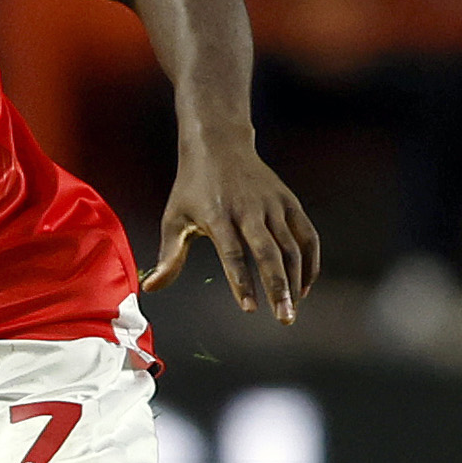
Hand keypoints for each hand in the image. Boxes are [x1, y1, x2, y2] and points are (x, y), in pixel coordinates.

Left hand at [146, 140, 321, 323]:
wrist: (219, 145)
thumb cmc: (193, 187)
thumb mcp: (174, 218)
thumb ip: (168, 256)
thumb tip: (150, 289)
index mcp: (218, 216)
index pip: (233, 254)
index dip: (242, 282)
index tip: (250, 308)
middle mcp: (249, 210)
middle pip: (269, 253)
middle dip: (279, 288)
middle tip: (284, 317)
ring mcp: (273, 205)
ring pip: (292, 247)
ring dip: (297, 280)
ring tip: (293, 308)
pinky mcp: (289, 202)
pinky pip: (307, 235)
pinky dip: (311, 261)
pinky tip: (304, 285)